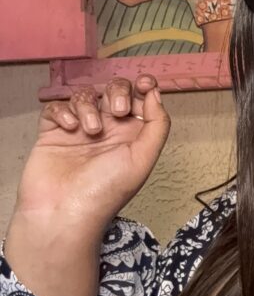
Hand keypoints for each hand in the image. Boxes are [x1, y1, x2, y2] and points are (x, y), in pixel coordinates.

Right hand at [11, 75, 170, 248]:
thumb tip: (156, 93)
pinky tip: (69, 128)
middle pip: (113, 89)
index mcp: (131, 134)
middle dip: (117, 92)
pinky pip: (57, 107)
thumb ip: (157, 124)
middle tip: (116, 112)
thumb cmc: (106, 191)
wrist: (64, 211)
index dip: (142, 86)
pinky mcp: (53, 132)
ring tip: (89, 130)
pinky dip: (64, 111)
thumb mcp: (143, 158)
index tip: (143, 84)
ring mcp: (78, 129)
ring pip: (85, 95)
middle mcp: (107, 129)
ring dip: (89, 106)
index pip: (139, 98)